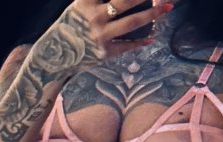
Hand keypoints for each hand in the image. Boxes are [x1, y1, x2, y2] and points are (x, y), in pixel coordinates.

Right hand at [33, 0, 172, 78]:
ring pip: (133, 22)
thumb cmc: (71, 26)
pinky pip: (128, 45)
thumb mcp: (80, 6)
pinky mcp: (105, 52)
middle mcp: (94, 16)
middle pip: (126, 0)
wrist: (55, 55)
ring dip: (153, 14)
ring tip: (167, 7)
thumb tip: (125, 2)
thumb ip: (97, 0)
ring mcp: (101, 35)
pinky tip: (152, 37)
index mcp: (85, 1)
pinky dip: (141, 41)